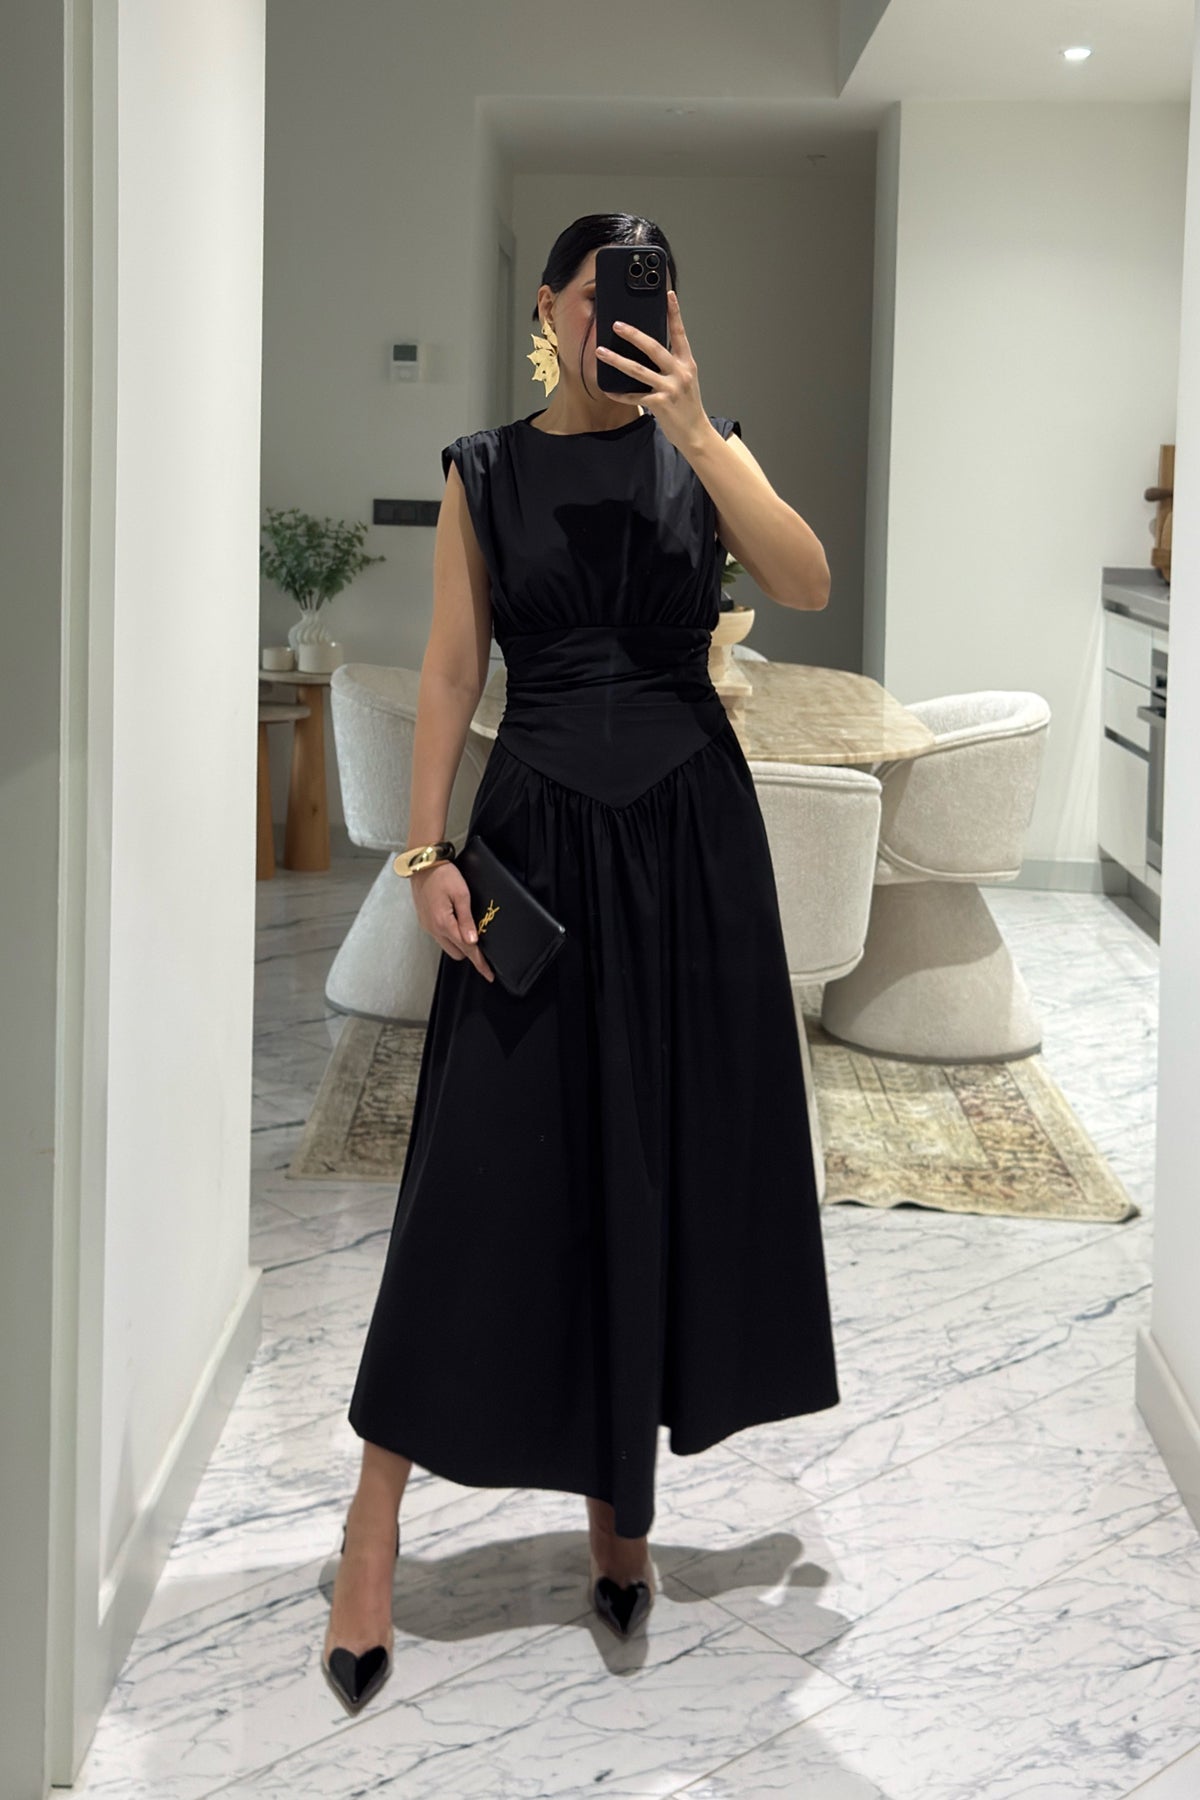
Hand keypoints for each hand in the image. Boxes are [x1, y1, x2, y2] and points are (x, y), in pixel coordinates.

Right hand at [410, 863, 494, 981]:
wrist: (422, 864)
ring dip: (459, 942)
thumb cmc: (443, 875)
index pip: (467, 949)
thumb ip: (467, 919)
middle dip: (470, 951)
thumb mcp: (461, 894)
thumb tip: (472, 941)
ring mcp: (427, 926)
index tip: (489, 973)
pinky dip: (450, 934)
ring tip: (468, 928)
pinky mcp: (424, 921)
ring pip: (447, 945)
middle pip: (457, 952)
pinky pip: (440, 936)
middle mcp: (433, 929)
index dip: (480, 962)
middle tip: (481, 939)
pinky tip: (456, 922)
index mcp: (444, 923)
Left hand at [594, 290, 711, 456]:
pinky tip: (608, 390)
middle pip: (654, 348)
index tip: (668, 295)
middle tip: (617, 325)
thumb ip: (672, 365)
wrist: (696, 433)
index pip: (680, 333)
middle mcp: (680, 373)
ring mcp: (670, 388)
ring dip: (617, 360)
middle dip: (633, 335)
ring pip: (638, 370)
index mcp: (687, 364)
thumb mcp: (686, 380)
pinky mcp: (660, 404)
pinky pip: (634, 396)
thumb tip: (650, 351)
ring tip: (601, 352)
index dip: (674, 313)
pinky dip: (620, 394)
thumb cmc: (688, 406)